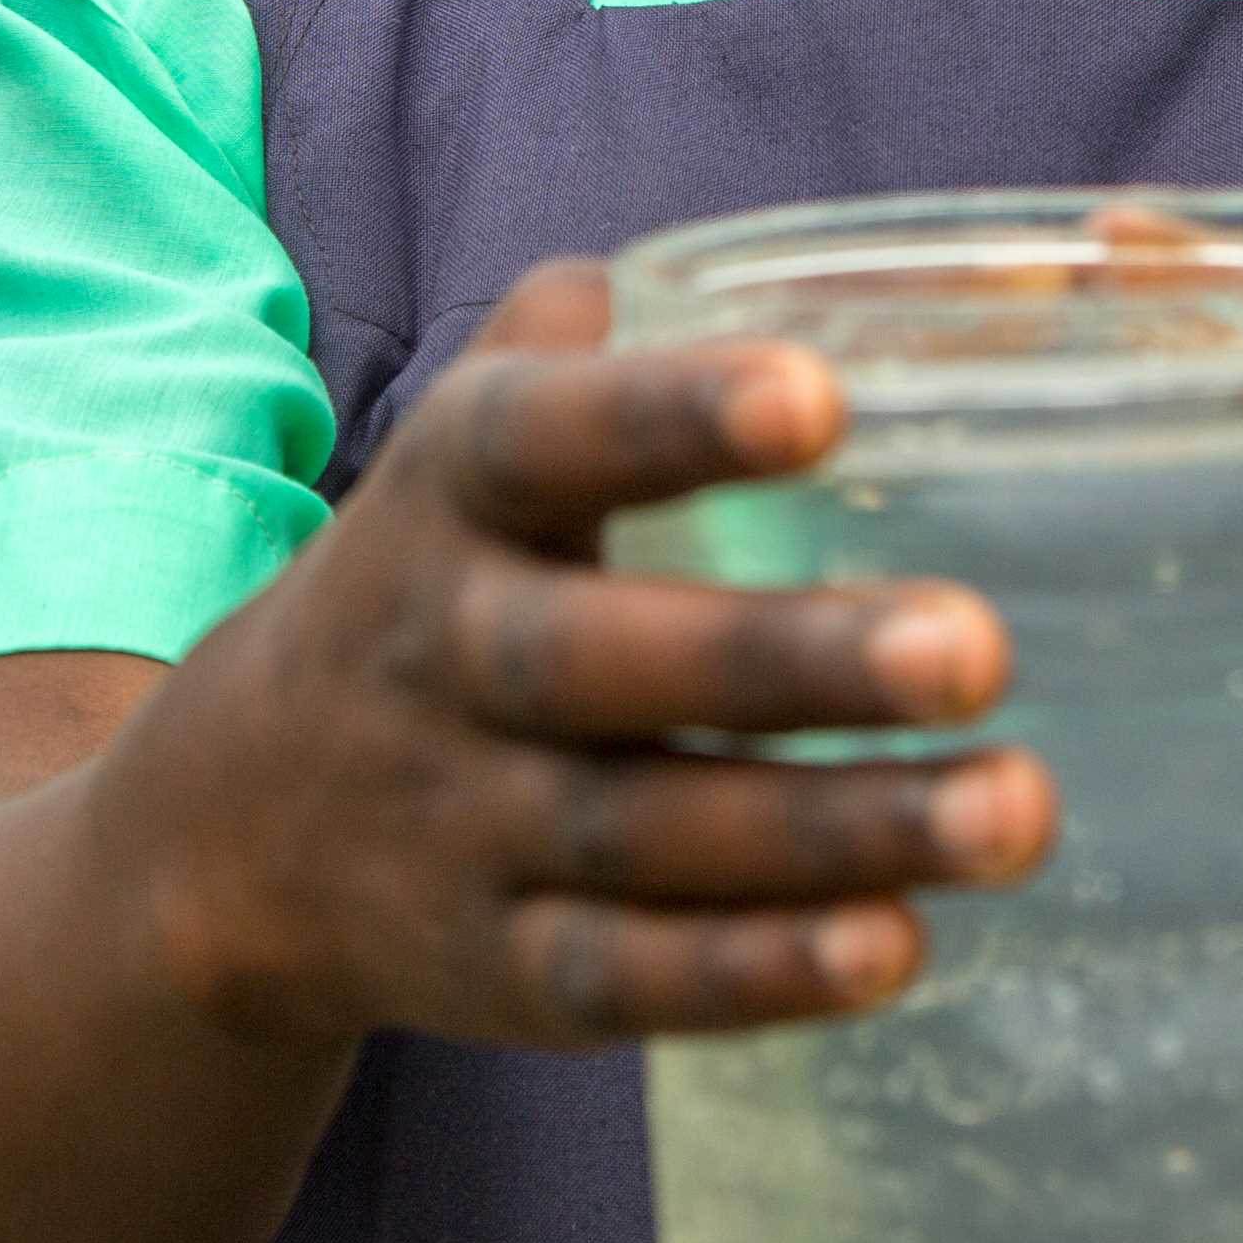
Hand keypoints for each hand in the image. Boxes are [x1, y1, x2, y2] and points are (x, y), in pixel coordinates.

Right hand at [89, 260, 1058, 1051]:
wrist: (227, 830)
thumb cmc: (443, 574)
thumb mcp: (484, 434)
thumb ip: (631, 334)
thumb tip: (896, 261)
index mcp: (451, 490)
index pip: (544, 437)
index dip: (668, 415)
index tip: (817, 397)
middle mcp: (447, 655)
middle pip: (601, 662)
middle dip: (785, 659)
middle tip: (975, 647)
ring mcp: (463, 827)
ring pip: (643, 838)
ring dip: (833, 832)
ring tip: (1015, 808)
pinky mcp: (497, 973)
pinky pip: (624, 981)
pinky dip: (755, 978)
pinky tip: (897, 947)